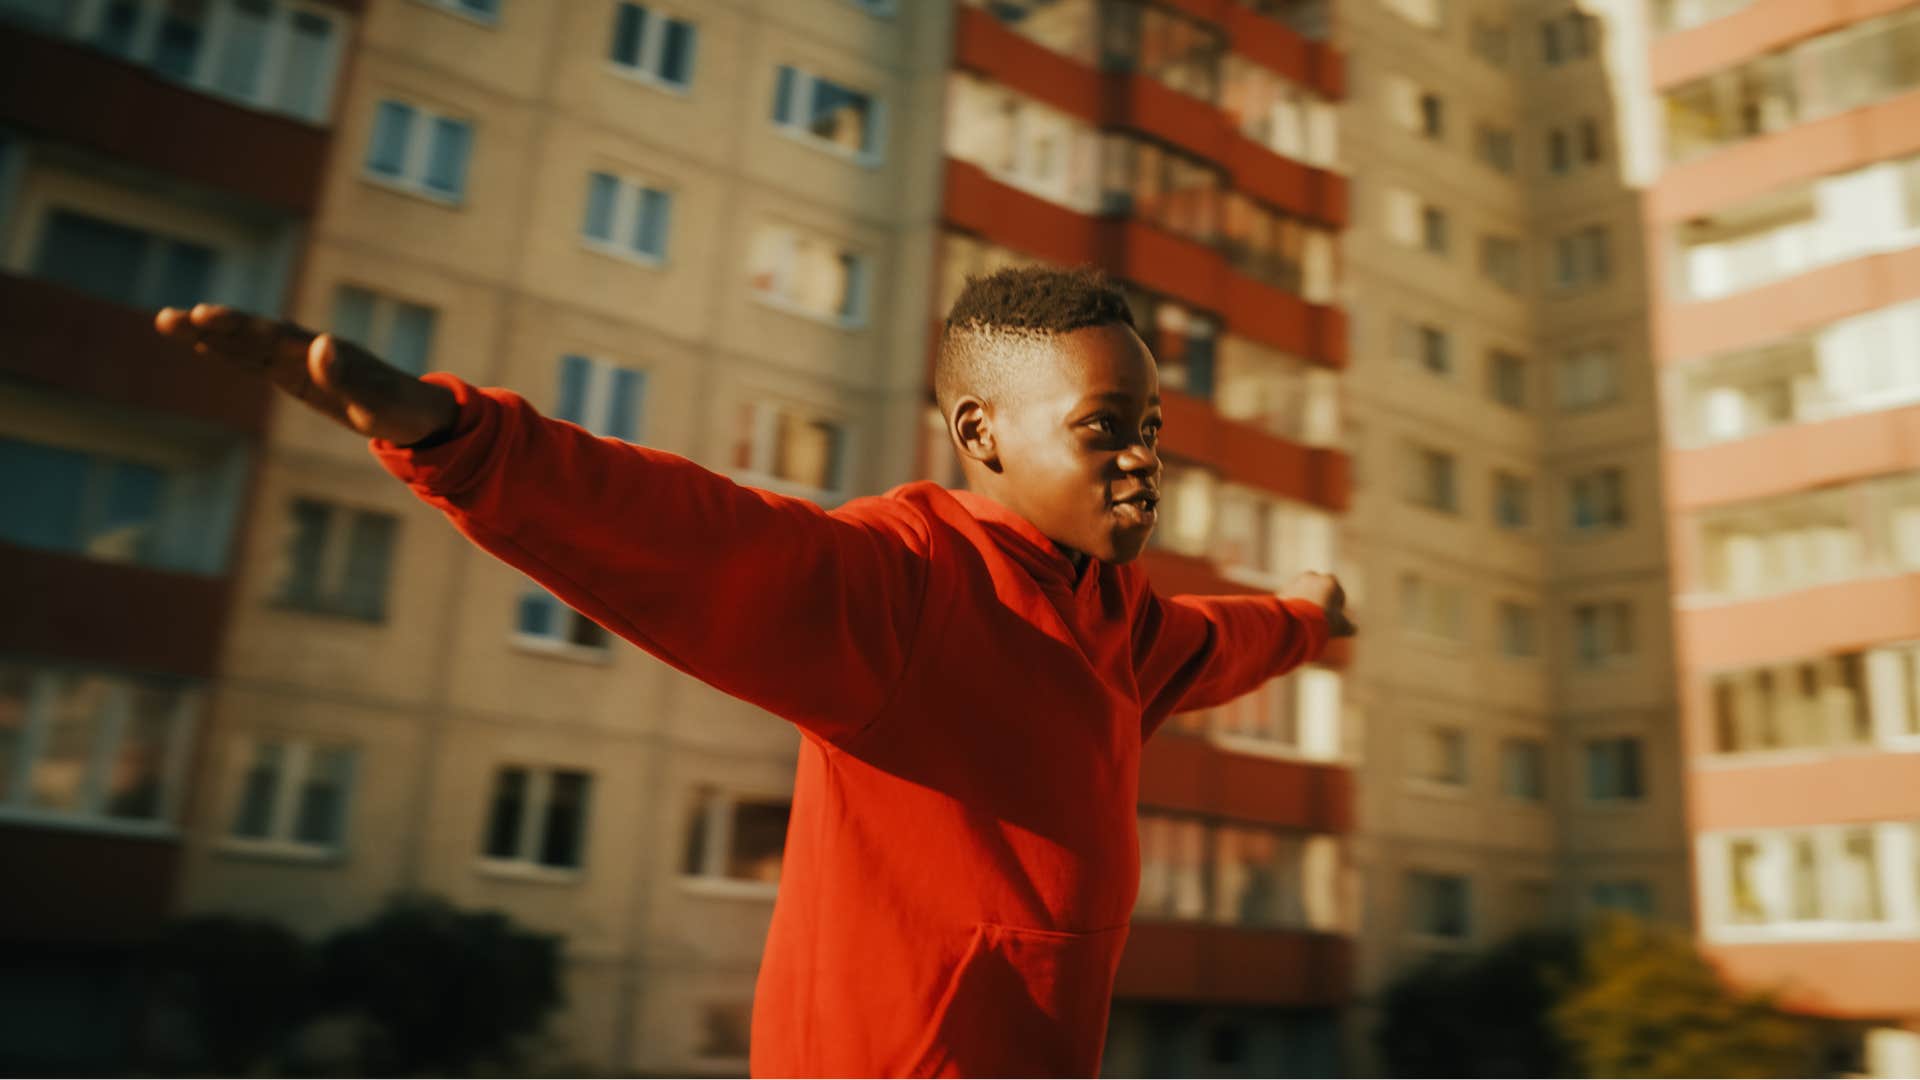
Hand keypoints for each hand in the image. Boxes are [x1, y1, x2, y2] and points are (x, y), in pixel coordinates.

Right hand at [154, 303, 456, 445]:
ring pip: (246, 344)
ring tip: (166, 321)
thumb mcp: (378, 402)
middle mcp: (307, 350)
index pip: (273, 335)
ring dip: (209, 335)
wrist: (418, 414)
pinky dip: (227, 351)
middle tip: (168, 318)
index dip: (239, 327)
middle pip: (251, 334)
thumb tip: (322, 343)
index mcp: (324, 353)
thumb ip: (350, 377)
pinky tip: (200, 342)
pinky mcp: (296, 376)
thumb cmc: (401, 409)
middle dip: (211, 326)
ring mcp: (299, 362)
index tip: (205, 316)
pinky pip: (255, 361)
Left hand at [1282, 571, 1356, 638]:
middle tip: (1319, 620)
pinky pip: (1291, 599)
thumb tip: (1354, 629)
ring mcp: (1295, 582)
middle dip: (1320, 603)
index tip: (1333, 620)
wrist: (1294, 622)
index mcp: (1330, 580)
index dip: (1337, 608)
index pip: (1338, 594)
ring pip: (1304, 595)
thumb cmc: (1322, 621)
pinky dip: (1293, 607)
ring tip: (1306, 621)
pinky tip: (1294, 620)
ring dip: (1306, 605)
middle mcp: (1312, 576)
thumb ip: (1348, 626)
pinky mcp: (1282, 590)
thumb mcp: (1340, 626)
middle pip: (1319, 592)